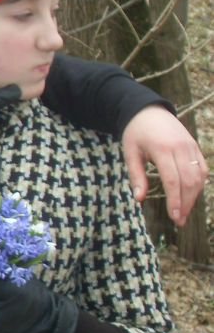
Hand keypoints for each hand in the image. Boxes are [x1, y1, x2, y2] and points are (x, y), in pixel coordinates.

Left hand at [122, 105, 207, 226]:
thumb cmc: (135, 133)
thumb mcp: (130, 153)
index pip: (173, 180)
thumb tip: (139, 199)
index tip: (174, 217)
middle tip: (179, 221)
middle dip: (186, 203)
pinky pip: (202, 168)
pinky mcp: (195, 146)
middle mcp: (181, 148)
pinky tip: (190, 197)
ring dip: (193, 197)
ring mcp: (191, 146)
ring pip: (199, 176)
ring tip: (183, 213)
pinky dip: (198, 184)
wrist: (148, 111)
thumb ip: (136, 176)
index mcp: (162, 149)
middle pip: (189, 181)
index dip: (175, 200)